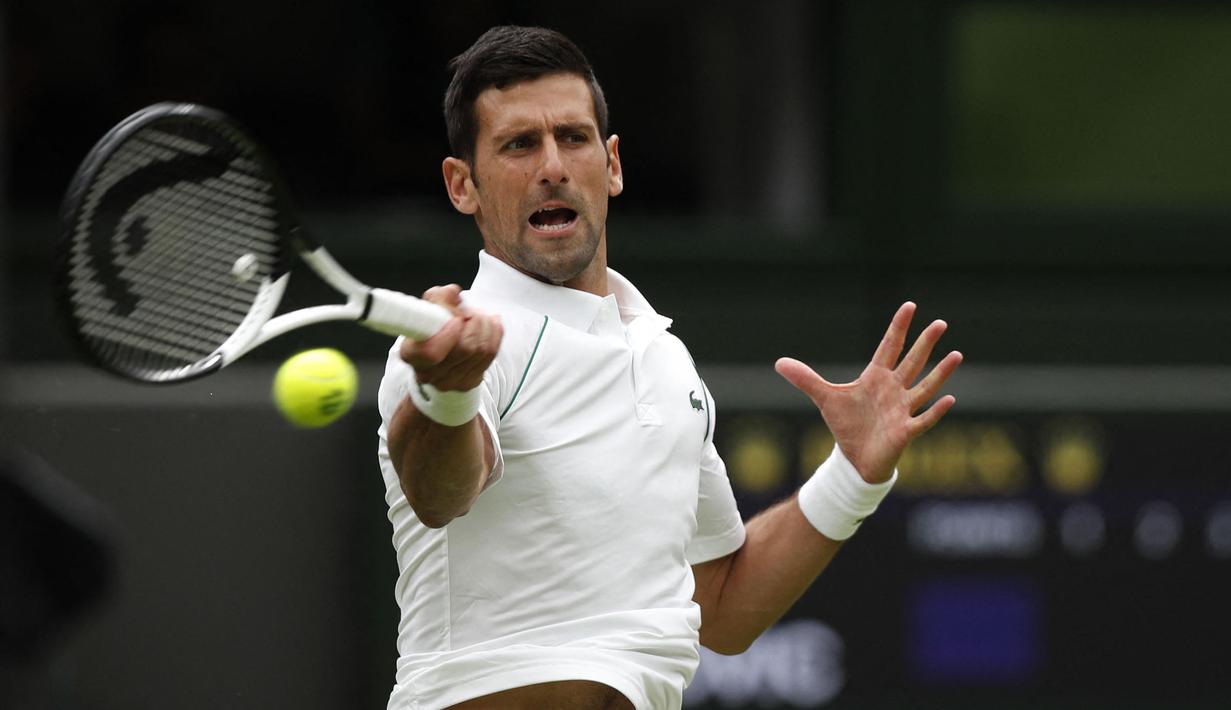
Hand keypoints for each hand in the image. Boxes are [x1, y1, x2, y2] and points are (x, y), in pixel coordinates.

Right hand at [399, 284, 501, 391]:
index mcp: (412, 354)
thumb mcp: (427, 310)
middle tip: (469, 312)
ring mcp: (452, 381)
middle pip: (465, 349)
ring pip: (481, 350)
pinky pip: (491, 353)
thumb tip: (453, 292)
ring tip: (478, 316)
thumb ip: (438, 298)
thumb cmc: (430, 331)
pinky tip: (489, 324)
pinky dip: (494, 333)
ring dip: (485, 325)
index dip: (448, 333)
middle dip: (473, 322)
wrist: (438, 358)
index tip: (457, 319)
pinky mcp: (470, 381)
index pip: (430, 352)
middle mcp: (430, 373)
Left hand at [775, 302, 961, 483]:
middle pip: (912, 362)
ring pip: (924, 388)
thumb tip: (779, 362)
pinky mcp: (904, 431)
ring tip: (956, 354)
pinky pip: (923, 419)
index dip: (898, 327)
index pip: (889, 347)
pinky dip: (935, 411)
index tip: (909, 306)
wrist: (854, 458)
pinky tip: (949, 399)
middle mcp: (894, 389)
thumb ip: (805, 379)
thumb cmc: (847, 425)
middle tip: (940, 323)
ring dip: (940, 373)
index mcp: (876, 377)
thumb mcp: (824, 398)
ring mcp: (902, 409)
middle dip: (925, 343)